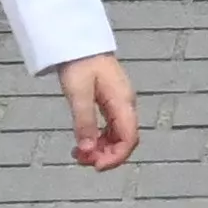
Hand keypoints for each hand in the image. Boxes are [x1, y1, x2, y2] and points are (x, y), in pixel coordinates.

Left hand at [58, 55, 141, 169]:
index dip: (116, 157)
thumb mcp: (78, 93)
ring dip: (101, 149)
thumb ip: (84, 122)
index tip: (96, 166)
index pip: (129, 138)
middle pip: (124, 140)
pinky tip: (84, 142)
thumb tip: (87, 149)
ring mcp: (119, 104)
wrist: (78, 41)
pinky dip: (98, 139)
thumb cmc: (80, 63)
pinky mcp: (110, 102)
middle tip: (82, 160)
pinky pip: (110, 128)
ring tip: (79, 154)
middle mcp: (125, 105)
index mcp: (122, 102)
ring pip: (117, 136)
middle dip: (106, 155)